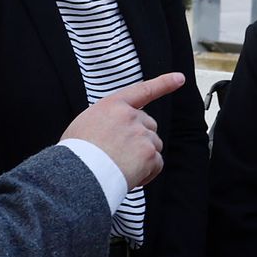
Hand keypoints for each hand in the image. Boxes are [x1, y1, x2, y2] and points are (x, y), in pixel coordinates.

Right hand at [64, 72, 184, 188]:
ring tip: (121, 168)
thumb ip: (107, 120)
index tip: (179, 78)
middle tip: (121, 155)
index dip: (164, 83)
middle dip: (141, 140)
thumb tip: (115, 130)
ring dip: (143, 158)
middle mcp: (130, 116)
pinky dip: (147, 174)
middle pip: (149, 125)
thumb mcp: (85, 123)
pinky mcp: (149, 154)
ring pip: (154, 145)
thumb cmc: (76, 153)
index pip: (143, 90)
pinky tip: (130, 177)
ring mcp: (141, 134)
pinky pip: (157, 164)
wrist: (77, 174)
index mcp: (113, 105)